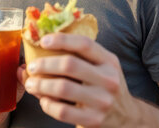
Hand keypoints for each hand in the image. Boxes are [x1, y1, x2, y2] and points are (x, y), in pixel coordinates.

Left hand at [22, 33, 136, 127]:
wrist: (126, 117)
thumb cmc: (104, 87)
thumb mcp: (101, 68)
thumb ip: (76, 59)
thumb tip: (35, 56)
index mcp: (109, 61)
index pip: (84, 44)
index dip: (61, 40)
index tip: (43, 41)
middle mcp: (108, 79)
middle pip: (69, 65)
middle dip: (45, 64)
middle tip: (32, 66)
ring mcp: (102, 101)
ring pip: (63, 88)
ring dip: (41, 84)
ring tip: (31, 84)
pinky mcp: (93, 120)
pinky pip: (62, 111)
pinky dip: (47, 104)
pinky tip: (44, 100)